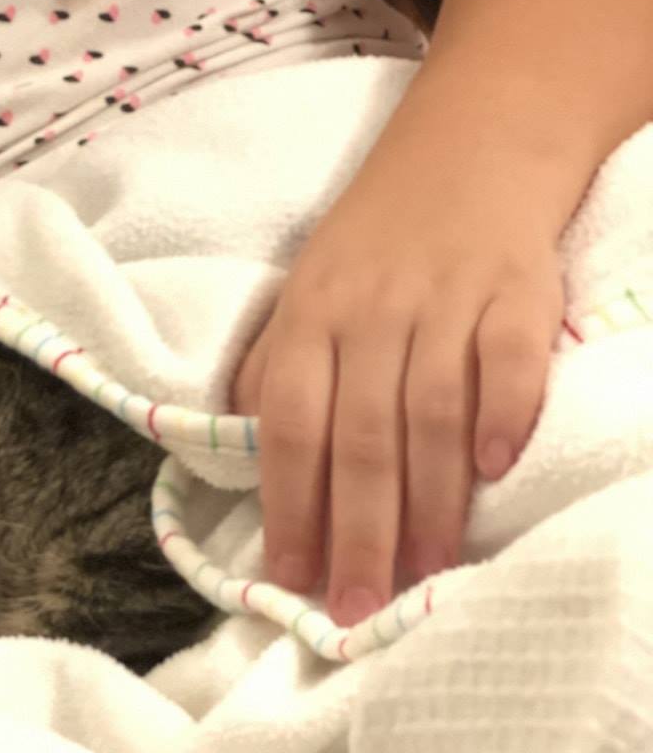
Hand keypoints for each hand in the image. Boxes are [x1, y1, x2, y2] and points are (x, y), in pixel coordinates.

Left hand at [230, 168, 561, 626]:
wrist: (467, 148)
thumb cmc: (377, 239)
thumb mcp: (307, 288)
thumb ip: (276, 367)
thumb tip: (237, 449)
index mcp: (311, 313)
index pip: (290, 420)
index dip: (288, 502)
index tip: (291, 579)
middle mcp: (372, 310)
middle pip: (360, 433)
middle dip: (356, 530)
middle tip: (359, 605)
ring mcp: (445, 300)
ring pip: (430, 411)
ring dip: (429, 499)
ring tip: (427, 571)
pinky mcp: (515, 291)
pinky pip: (510, 360)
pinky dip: (505, 414)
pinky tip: (498, 470)